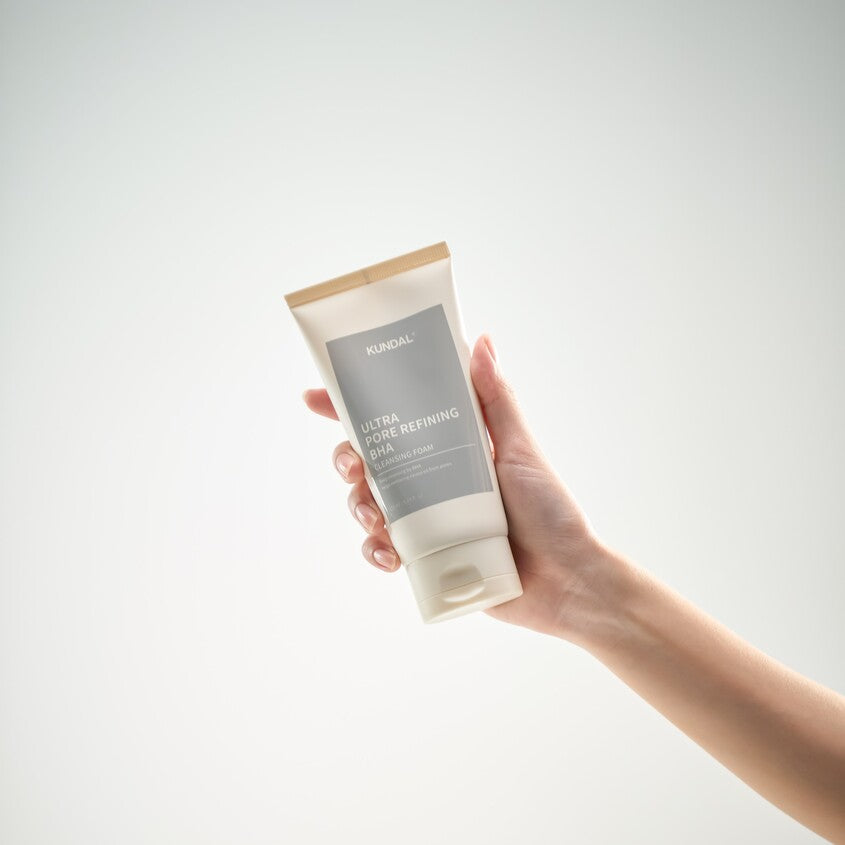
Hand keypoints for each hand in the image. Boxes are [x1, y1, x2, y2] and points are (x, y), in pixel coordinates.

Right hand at [304, 334, 610, 637]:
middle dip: (347, 459)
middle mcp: (433, 478)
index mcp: (451, 445)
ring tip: (374, 520)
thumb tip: (481, 340)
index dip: (352, 405)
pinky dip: (375, 551)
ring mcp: (427, 518)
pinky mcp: (426, 556)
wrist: (567, 581)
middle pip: (370, 459)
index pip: (396, 416)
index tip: (314, 397)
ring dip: (358, 507)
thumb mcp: (521, 449)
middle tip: (353, 466)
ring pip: (369, 504)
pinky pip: (384, 549)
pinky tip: (388, 557)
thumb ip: (497, 399)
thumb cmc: (551, 511)